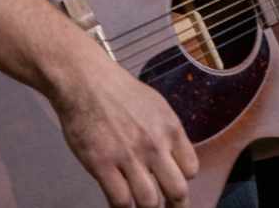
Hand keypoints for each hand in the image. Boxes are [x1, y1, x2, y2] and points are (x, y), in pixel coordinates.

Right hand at [48, 47, 198, 207]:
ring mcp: (129, 156)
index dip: (182, 181)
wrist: (87, 83)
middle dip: (173, 205)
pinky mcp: (102, 165)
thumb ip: (167, 134)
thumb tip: (174, 159)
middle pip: (176, 191)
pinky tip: (120, 204)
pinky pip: (120, 201)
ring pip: (148, 201)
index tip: (173, 187)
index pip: (191, 170)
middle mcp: (155, 145)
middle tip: (164, 207)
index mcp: (171, 129)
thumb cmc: (120, 93)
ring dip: (146, 207)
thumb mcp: (157, 107)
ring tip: (140, 205)